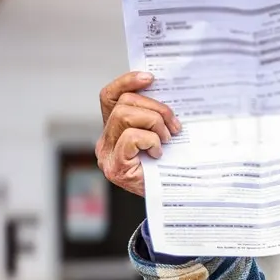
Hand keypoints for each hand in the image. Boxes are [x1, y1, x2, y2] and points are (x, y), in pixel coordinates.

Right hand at [95, 71, 180, 196]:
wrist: (172, 200)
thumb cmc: (168, 168)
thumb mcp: (161, 136)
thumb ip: (155, 117)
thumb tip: (167, 91)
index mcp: (113, 130)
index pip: (109, 97)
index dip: (127, 82)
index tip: (151, 78)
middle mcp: (105, 141)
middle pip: (123, 103)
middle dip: (155, 108)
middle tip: (174, 126)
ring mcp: (107, 155)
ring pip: (125, 115)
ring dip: (154, 123)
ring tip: (167, 139)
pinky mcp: (116, 167)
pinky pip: (131, 137)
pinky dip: (150, 140)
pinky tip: (159, 153)